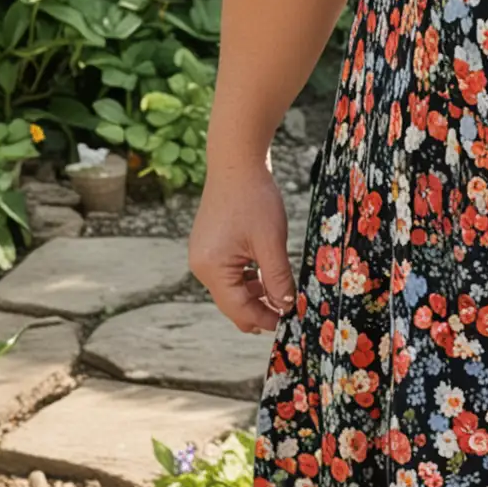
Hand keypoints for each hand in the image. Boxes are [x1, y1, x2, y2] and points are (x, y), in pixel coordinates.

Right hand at [189, 159, 296, 334]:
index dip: (263, 318)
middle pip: (231, 301)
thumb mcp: (271, 241)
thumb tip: (287, 306)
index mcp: (212, 268)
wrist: (237, 162)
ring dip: (254, 294)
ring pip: (230, 287)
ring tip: (279, 297)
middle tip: (285, 316)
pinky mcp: (209, 244)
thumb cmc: (255, 199)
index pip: (238, 308)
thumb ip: (278, 277)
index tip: (286, 324)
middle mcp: (201, 266)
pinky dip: (247, 278)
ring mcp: (202, 254)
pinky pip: (228, 272)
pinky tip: (265, 276)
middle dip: (257, 309)